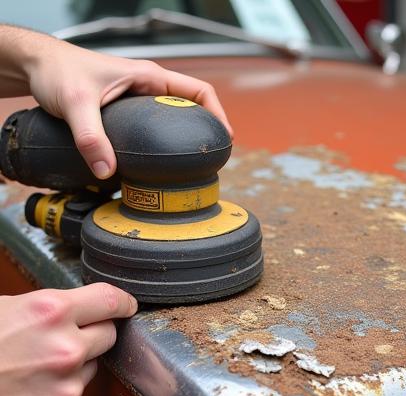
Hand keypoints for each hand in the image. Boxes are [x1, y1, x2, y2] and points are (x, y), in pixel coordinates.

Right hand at [0, 284, 136, 395]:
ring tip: (28, 369)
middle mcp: (65, 351)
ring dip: (70, 368)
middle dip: (94, 334)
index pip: (110, 300)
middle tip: (65, 338)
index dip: (120, 302)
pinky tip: (23, 395)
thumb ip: (36, 309)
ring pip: (88, 371)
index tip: (125, 306)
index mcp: (48, 313)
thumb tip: (64, 308)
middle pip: (108, 336)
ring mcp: (66, 390)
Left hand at [21, 34, 231, 178]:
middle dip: (204, 134)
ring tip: (189, 169)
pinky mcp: (127, 114)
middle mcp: (148, 88)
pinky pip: (155, 130)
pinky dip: (163, 146)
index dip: (218, 115)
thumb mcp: (74, 104)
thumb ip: (91, 138)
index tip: (224, 140)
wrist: (35, 67)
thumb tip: (107, 172)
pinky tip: (158, 166)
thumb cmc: (56, 72)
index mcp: (148, 78)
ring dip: (184, 142)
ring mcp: (138, 101)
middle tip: (209, 163)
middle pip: (192, 110)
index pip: (199, 91)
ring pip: (173, 122)